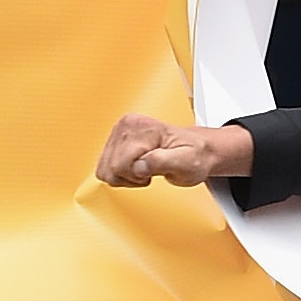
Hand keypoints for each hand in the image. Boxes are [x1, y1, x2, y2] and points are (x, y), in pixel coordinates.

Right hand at [96, 112, 254, 188]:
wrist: (196, 150)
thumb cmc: (194, 156)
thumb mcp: (186, 162)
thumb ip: (162, 162)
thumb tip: (139, 165)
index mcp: (141, 126)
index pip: (119, 164)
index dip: (136, 175)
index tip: (152, 170)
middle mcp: (126, 124)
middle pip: (109, 168)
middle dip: (129, 176)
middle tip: (150, 170)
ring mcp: (118, 131)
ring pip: (104, 169)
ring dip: (125, 176)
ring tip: (145, 168)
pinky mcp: (115, 141)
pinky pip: (105, 168)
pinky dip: (121, 174)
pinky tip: (137, 167)